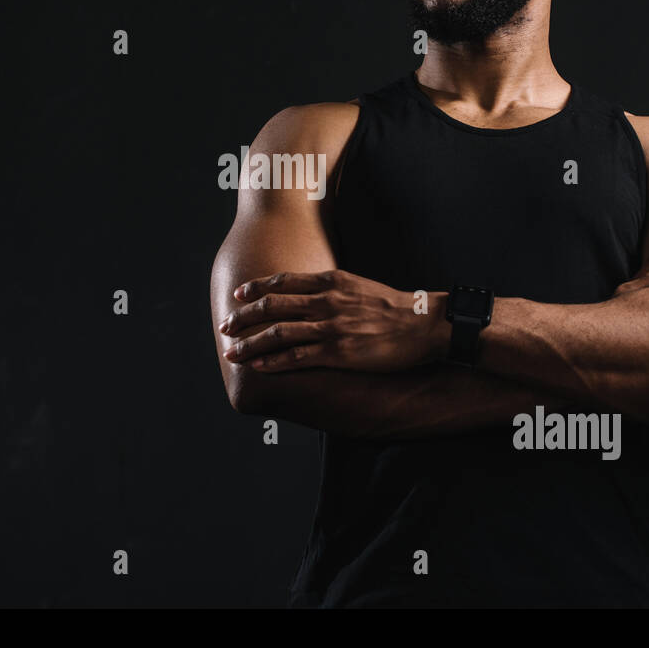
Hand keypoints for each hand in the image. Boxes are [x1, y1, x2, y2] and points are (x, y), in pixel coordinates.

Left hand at [219, 269, 442, 371]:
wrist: (423, 324)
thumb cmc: (393, 307)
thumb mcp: (358, 285)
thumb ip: (332, 288)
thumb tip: (310, 293)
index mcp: (331, 281)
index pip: (282, 281)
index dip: (255, 289)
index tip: (238, 295)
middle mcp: (326, 300)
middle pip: (272, 306)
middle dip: (243, 317)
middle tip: (225, 326)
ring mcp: (331, 327)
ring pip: (278, 333)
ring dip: (250, 343)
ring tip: (232, 352)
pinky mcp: (338, 352)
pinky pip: (297, 357)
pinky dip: (273, 362)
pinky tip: (259, 367)